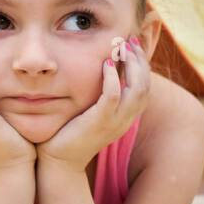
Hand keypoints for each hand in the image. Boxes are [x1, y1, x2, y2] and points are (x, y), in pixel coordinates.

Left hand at [36, 36, 151, 173]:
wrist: (58, 163)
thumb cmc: (69, 134)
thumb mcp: (89, 111)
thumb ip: (97, 94)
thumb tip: (97, 70)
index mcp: (125, 116)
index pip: (144, 85)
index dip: (141, 63)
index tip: (131, 43)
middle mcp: (125, 119)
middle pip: (145, 84)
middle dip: (139, 59)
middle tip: (129, 39)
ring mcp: (115, 122)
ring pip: (136, 89)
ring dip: (131, 65)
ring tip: (121, 47)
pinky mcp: (100, 123)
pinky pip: (113, 97)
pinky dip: (112, 78)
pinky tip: (106, 63)